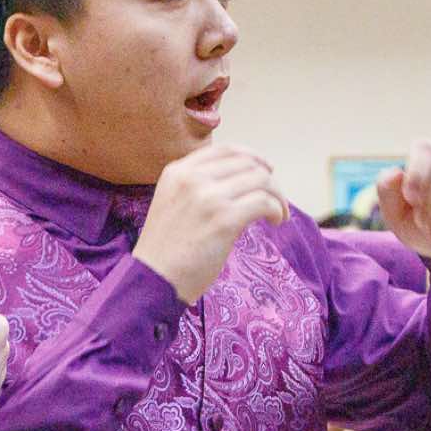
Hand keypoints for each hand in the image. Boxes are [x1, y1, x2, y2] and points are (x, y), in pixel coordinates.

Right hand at [132, 145, 288, 303]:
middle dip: (269, 180)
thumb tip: (241, 183)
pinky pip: (264, 202)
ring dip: (277, 196)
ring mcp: (208, 197)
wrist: (152, 280)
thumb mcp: (172, 203)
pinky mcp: (224, 219)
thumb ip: (197, 187)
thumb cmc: (165, 251)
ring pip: (261, 180)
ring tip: (278, 214)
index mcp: (177, 171)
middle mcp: (192, 178)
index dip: (253, 157)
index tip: (266, 170)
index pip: (226, 149)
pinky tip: (276, 221)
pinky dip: (277, 209)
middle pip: (248, 163)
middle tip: (275, 199)